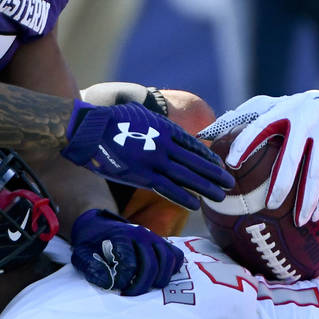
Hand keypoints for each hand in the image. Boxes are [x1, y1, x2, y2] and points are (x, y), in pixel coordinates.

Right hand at [62, 100, 233, 210]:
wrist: (89, 130)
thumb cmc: (110, 121)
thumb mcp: (140, 115)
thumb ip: (156, 124)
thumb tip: (167, 130)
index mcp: (163, 128)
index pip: (193, 145)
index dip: (207, 157)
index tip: (219, 165)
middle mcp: (163, 144)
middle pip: (195, 161)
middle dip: (213, 173)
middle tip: (229, 183)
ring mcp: (154, 160)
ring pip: (186, 176)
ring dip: (205, 187)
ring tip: (220, 196)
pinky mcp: (142, 175)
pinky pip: (168, 188)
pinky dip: (183, 196)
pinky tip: (195, 203)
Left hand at [70, 209, 183, 294]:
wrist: (97, 223)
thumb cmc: (90, 241)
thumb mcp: (82, 252)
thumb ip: (90, 266)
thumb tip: (108, 282)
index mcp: (120, 236)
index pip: (130, 264)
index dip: (125, 281)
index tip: (119, 288)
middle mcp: (139, 234)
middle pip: (150, 264)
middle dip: (142, 285)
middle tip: (132, 294)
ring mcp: (152, 236)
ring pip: (167, 259)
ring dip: (160, 278)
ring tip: (149, 288)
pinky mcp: (160, 241)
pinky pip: (175, 255)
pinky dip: (173, 268)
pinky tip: (161, 277)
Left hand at [198, 88, 318, 225]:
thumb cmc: (285, 111)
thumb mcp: (263, 106)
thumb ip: (238, 118)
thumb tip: (203, 133)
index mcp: (280, 112)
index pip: (258, 127)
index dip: (244, 144)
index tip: (231, 163)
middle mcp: (303, 123)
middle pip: (291, 157)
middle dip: (282, 183)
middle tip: (270, 206)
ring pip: (316, 172)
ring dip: (309, 198)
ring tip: (299, 221)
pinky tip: (316, 215)